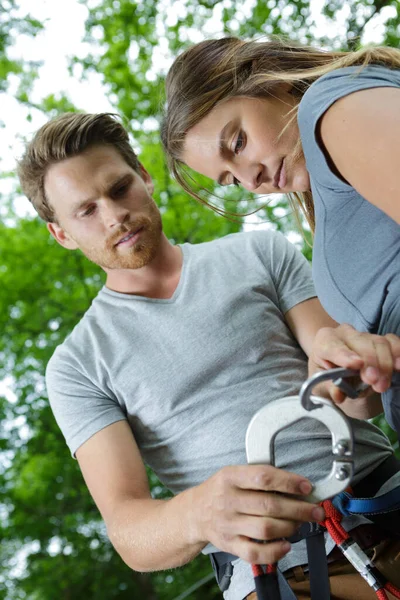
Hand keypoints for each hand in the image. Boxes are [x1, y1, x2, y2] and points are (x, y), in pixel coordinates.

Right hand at [192, 465, 324, 564]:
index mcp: (230, 477)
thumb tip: (296, 486)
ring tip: (300, 524)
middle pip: (269, 506)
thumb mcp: (233, 473)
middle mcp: (228, 500)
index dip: (288, 482)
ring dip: (290, 527)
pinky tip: (285, 545)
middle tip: (315, 511)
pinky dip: (274, 551)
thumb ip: (259, 477)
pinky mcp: (230, 545)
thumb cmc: (220, 491)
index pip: (263, 477)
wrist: (193, 513)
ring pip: (266, 529)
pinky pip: (255, 553)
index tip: (306, 487)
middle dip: (299, 509)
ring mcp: (228, 524)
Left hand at [309, 324, 399, 401]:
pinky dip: (398, 353)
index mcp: (324, 341)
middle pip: (360, 343)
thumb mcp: (322, 385)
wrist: (336, 369)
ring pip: (379, 343)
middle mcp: (344, 334)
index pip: (331, 344)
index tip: (356, 364)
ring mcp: (364, 335)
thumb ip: (329, 388)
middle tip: (373, 381)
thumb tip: (338, 394)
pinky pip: (392, 342)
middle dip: (369, 362)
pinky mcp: (381, 340)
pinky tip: (399, 366)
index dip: (343, 354)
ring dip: (384, 364)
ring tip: (382, 385)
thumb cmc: (327, 375)